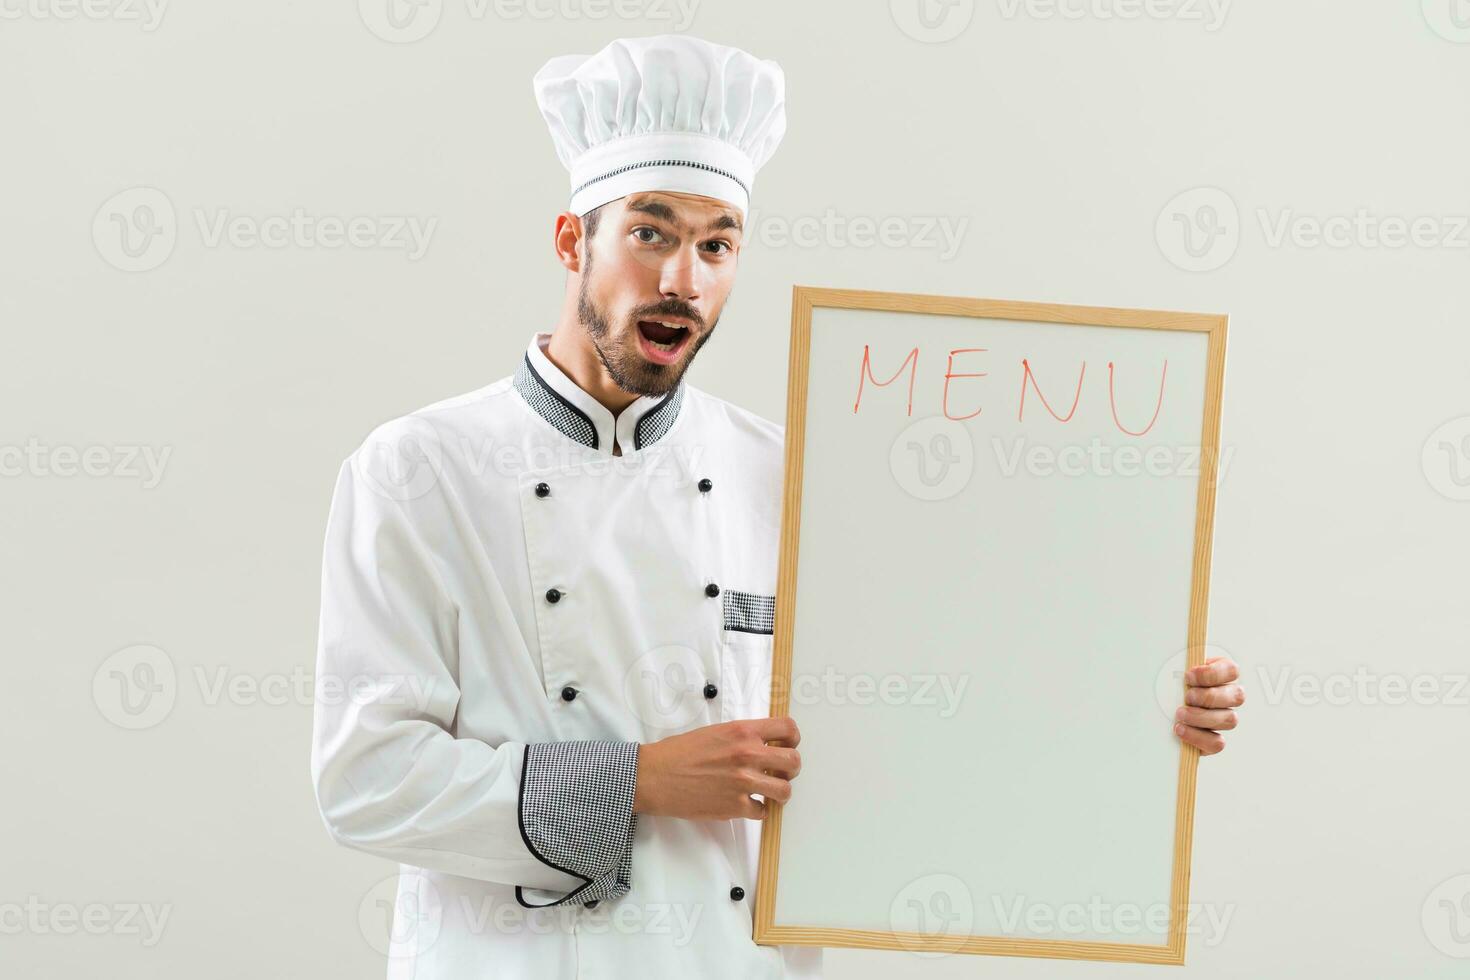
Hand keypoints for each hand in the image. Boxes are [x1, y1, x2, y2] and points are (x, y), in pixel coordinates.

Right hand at [633, 717, 801, 820]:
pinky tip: (747, 804)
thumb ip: (742, 736)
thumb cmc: (679, 752)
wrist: (655, 776)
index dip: (793, 738)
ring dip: (779, 792)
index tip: (788, 745)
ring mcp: (743, 782)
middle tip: (779, 772)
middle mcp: (747, 754)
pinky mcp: (735, 806)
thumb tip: (763, 743)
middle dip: (791, 768)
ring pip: (785, 790)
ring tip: (767, 791)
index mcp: (742, 731)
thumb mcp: (715, 731)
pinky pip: (763, 811)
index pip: (788, 728)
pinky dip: (758, 810)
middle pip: (794, 761)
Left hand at [1174, 655, 1243, 755]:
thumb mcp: (1177, 672)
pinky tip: (1181, 730)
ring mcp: (1225, 718)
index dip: (1212, 674)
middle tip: (1187, 697)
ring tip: (1181, 714)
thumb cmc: (1174, 685)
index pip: (1232, 671)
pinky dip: (1198, 737)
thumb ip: (1181, 668)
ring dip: (1202, 717)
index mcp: (1224, 675)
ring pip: (1230, 720)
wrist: (1165, 706)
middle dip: (1208, 697)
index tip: (1189, 676)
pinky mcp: (1215, 739)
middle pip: (1237, 696)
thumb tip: (1179, 671)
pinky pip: (1218, 743)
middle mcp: (1230, 697)